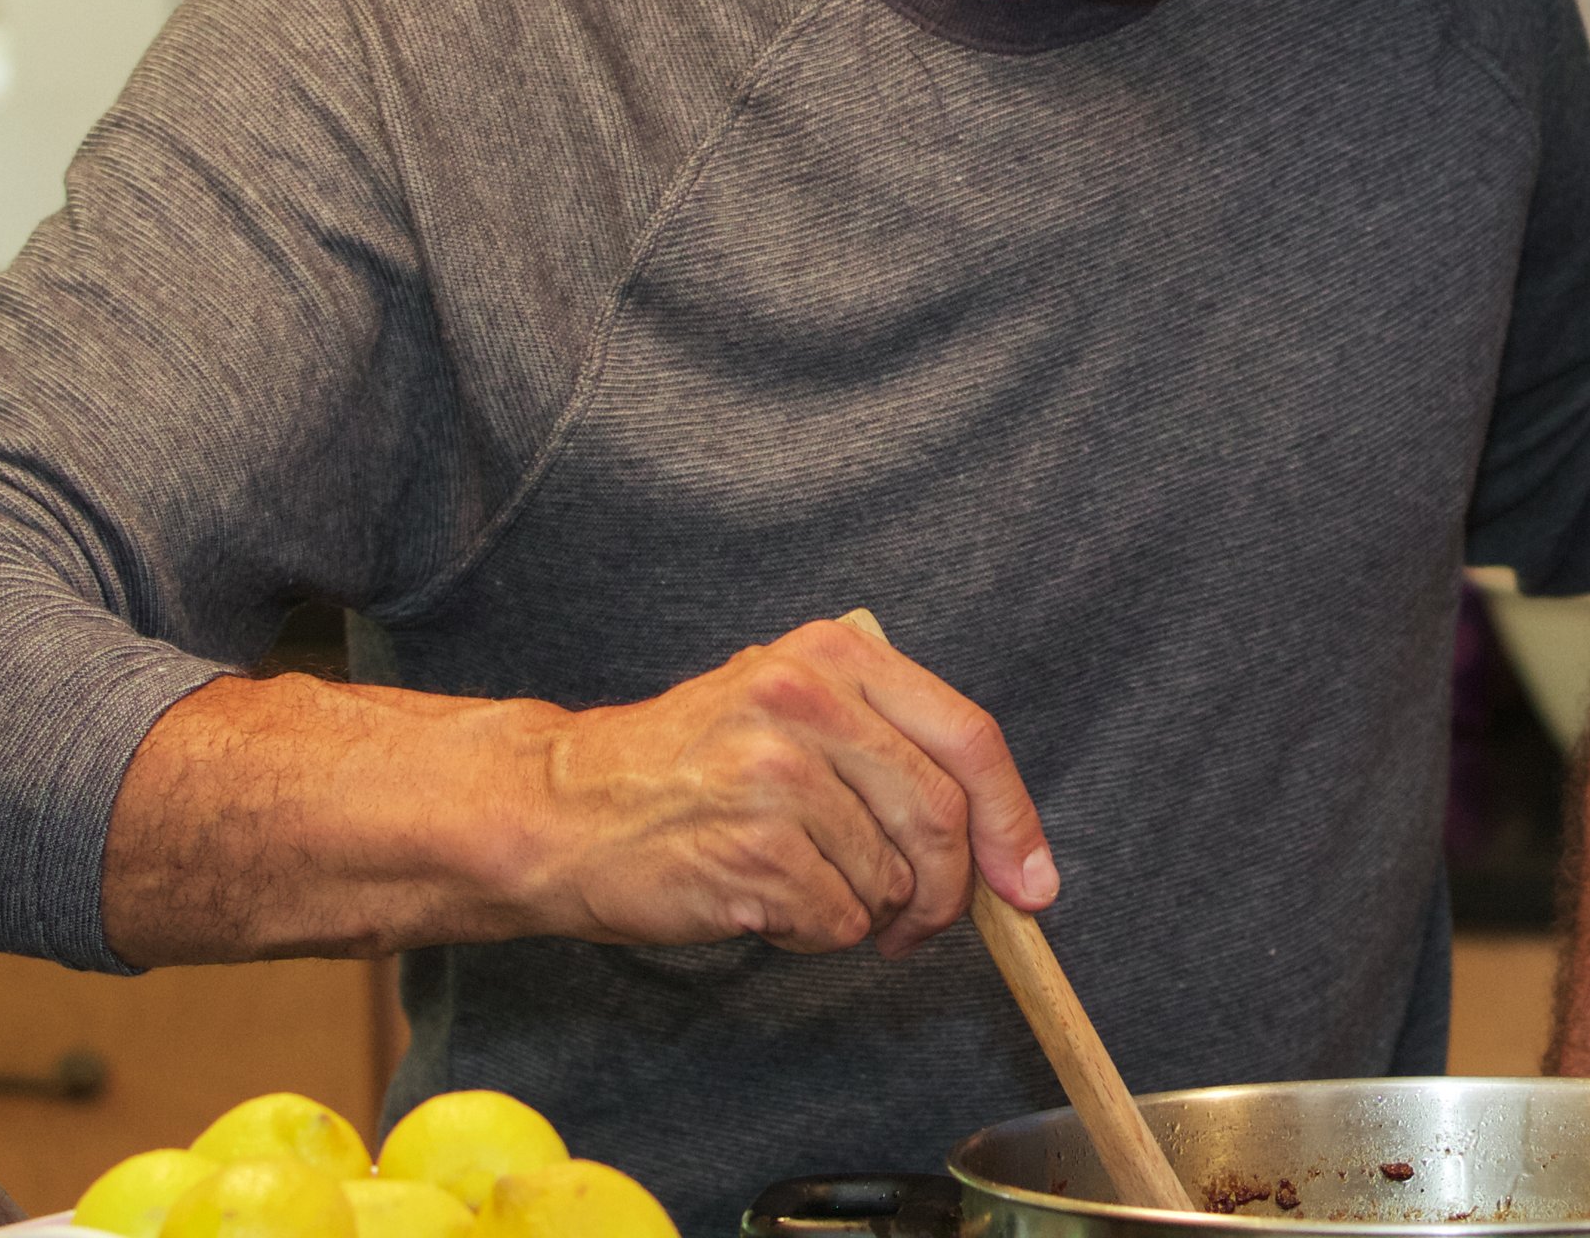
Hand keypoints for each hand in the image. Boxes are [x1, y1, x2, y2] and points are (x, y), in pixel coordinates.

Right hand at [510, 616, 1052, 957]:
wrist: (558, 809)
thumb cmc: (684, 768)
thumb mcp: (786, 704)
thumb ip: (886, 741)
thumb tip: (998, 837)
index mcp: (836, 655)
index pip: (969, 736)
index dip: (1013, 818)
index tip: (1031, 882)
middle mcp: (810, 701)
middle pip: (941, 817)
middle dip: (950, 892)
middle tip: (920, 925)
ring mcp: (778, 776)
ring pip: (891, 879)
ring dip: (865, 911)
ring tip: (801, 885)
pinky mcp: (752, 851)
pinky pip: (835, 921)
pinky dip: (814, 933)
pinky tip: (764, 903)